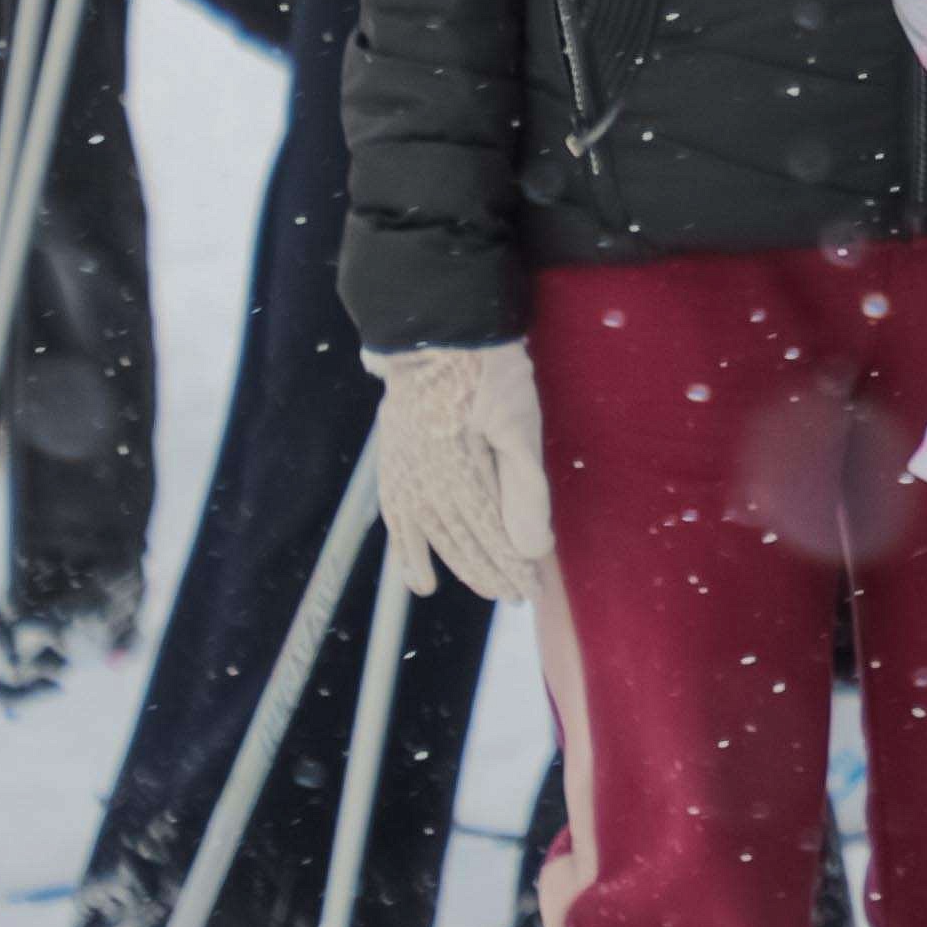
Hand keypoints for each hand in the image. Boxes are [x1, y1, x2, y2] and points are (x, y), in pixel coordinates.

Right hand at [372, 341, 555, 601]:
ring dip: (462, 566)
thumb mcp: (518, 423)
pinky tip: (418, 579)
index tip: (532, 587)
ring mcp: (405, 475)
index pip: (492, 536)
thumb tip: (533, 549)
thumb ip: (524, 489)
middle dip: (493, 570)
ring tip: (485, 591)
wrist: (435, 331)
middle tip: (518, 595)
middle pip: (464, 541)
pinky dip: (408, 553)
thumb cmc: (487, 372)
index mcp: (460, 476)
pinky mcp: (393, 462)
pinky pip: (398, 521)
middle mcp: (427, 484)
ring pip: (436, 537)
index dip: (512, 565)